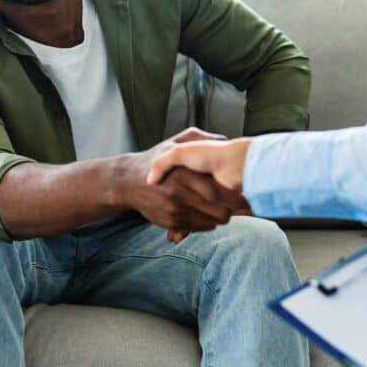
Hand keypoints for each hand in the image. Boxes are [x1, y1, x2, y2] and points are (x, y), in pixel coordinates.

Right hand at [111, 129, 247, 233]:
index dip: (234, 194)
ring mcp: (174, 211)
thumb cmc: (154, 159)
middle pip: (220, 211)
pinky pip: (199, 227)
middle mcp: (179, 194)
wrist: (127, 181)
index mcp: (184, 174)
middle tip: (236, 202)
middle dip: (232, 208)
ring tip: (221, 206)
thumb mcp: (174, 143)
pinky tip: (205, 212)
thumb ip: (198, 139)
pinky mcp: (170, 222)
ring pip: (212, 222)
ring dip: (220, 216)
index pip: (218, 192)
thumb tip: (223, 140)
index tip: (240, 190)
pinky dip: (207, 222)